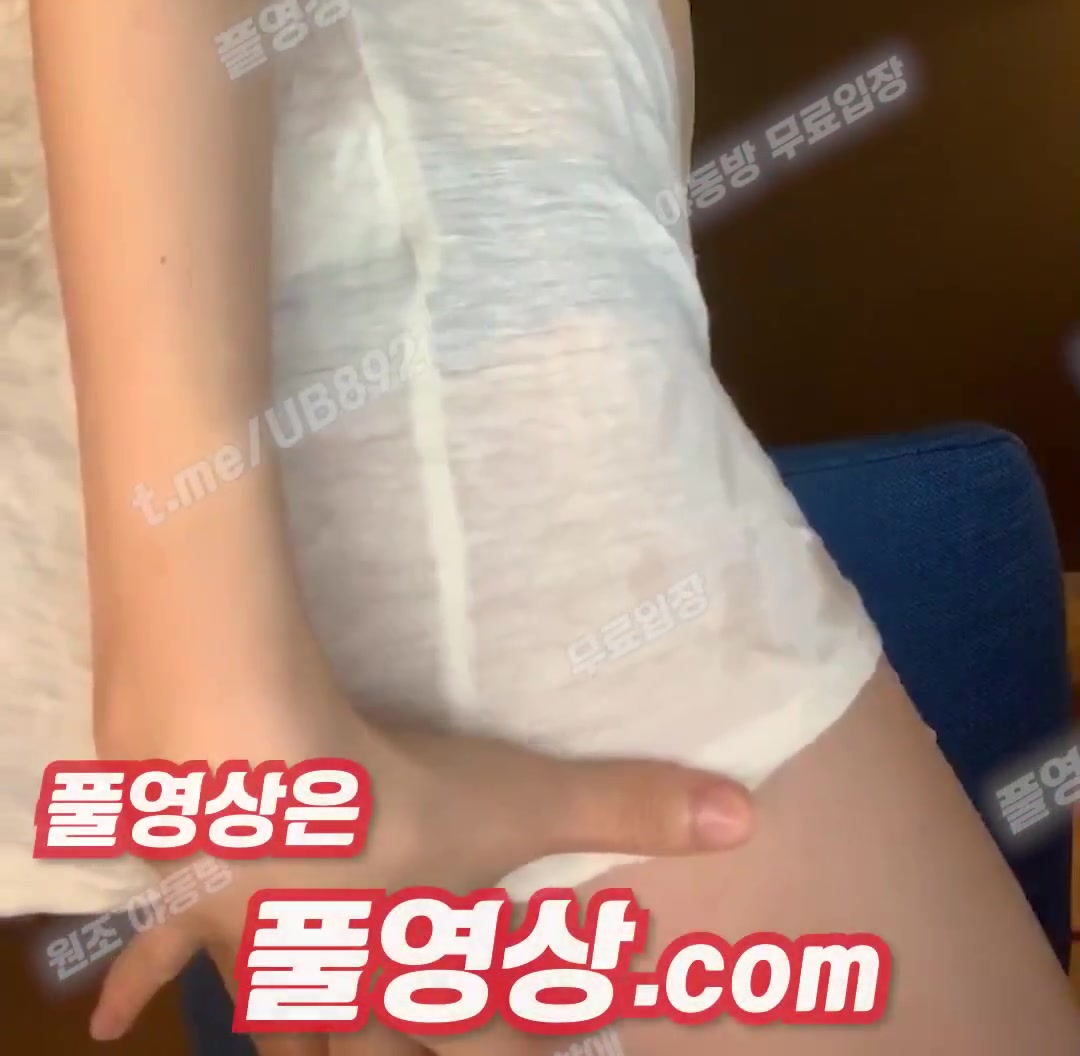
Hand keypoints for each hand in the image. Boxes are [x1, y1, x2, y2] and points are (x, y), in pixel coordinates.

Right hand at [89, 680, 753, 1052]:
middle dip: (405, 1047)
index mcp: (412, 976)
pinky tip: (103, 1022)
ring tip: (294, 1041)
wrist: (248, 767)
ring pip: (276, 1019)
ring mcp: (251, 955)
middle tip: (425, 1037)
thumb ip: (626, 806)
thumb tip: (747, 817)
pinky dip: (131, 989)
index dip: (533, 1035)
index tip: (567, 1040)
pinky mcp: (182, 904)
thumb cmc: (387, 795)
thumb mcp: (517, 799)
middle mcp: (336, 987)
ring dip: (292, 1032)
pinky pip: (148, 960)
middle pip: (374, 1044)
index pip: (485, 1028)